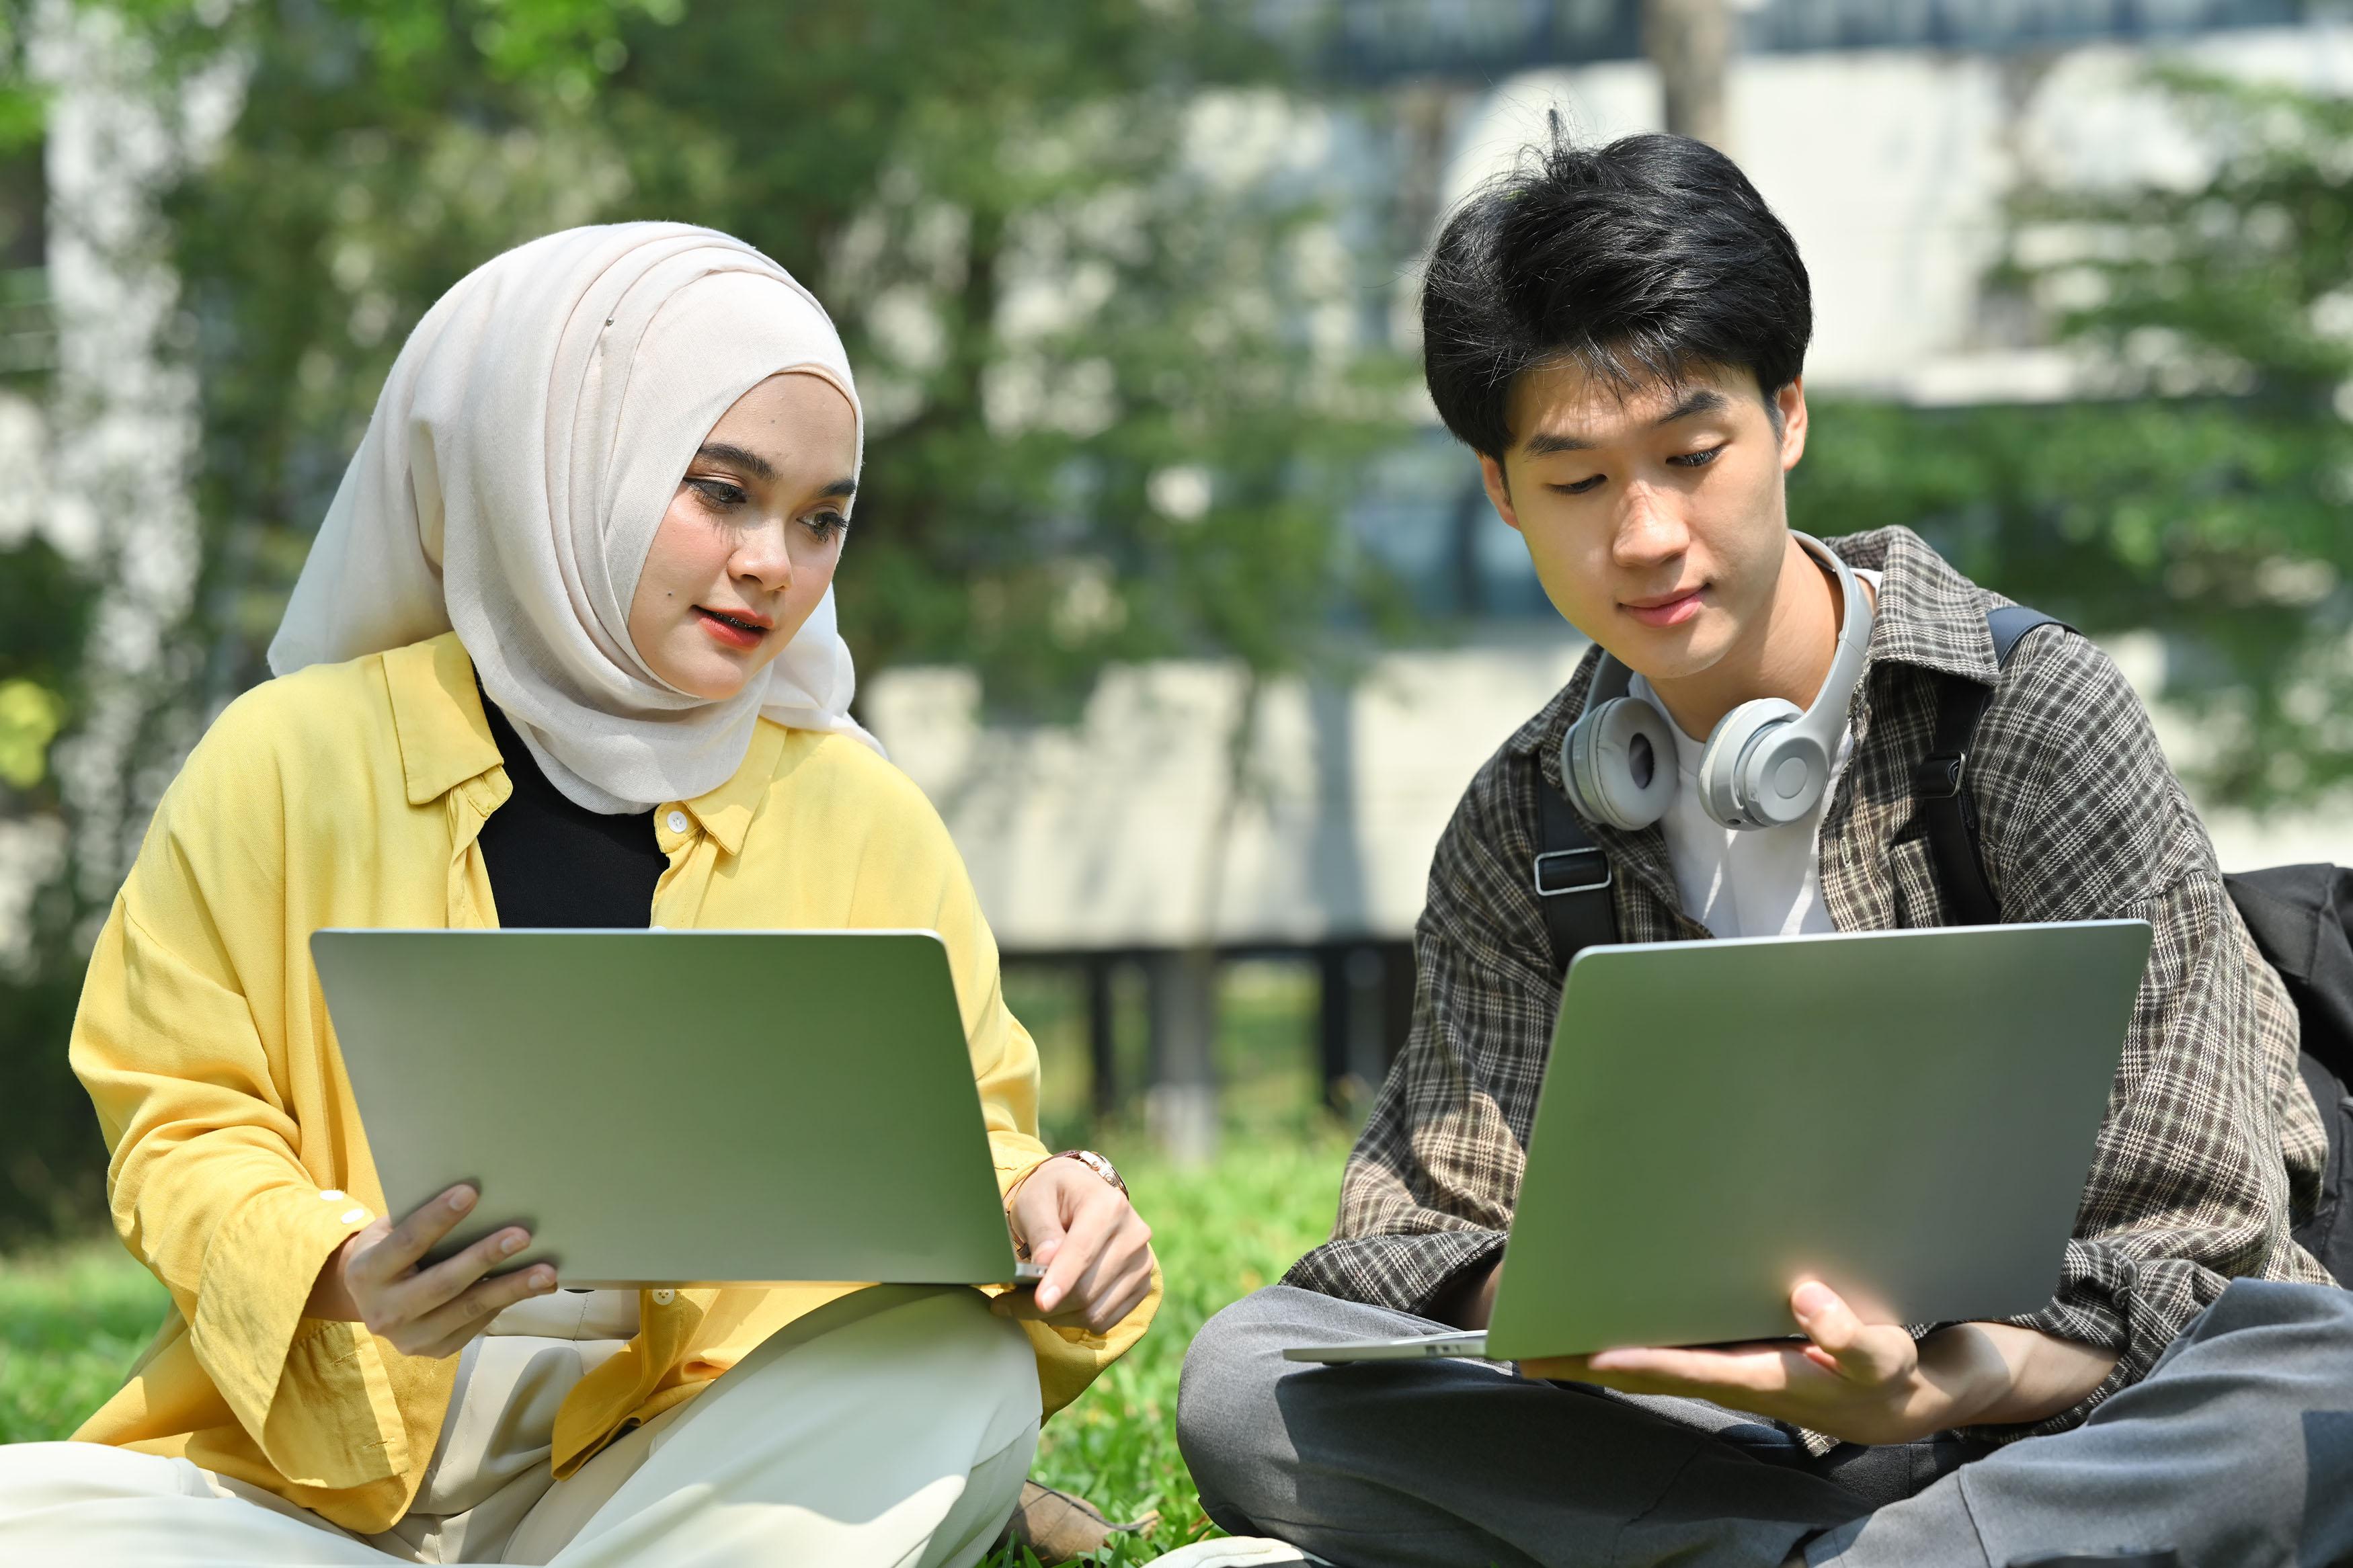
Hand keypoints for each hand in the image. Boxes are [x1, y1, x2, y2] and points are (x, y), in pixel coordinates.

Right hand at [305, 1183, 558, 1358]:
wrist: (369, 1299)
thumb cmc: (389, 1249)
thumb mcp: (388, 1232)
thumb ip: (420, 1221)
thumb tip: (480, 1195)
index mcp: (366, 1273)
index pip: (406, 1242)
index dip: (437, 1218)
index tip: (471, 1192)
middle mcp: (384, 1311)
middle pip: (442, 1283)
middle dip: (484, 1257)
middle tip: (522, 1235)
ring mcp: (409, 1338)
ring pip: (467, 1310)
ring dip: (511, 1289)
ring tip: (546, 1272)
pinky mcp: (434, 1351)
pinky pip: (476, 1325)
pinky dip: (507, 1303)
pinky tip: (535, 1287)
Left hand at [995, 1157, 1154, 1334]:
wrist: (1082, 1195)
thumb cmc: (1054, 1196)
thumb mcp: (1036, 1200)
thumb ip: (1041, 1229)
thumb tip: (1046, 1262)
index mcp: (1109, 1206)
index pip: (1083, 1252)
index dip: (1060, 1280)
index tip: (1040, 1302)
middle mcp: (1134, 1234)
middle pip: (1087, 1289)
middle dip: (1045, 1305)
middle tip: (1008, 1304)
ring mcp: (1142, 1262)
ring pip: (1095, 1311)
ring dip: (1057, 1316)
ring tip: (1028, 1304)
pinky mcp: (1141, 1285)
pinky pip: (1105, 1320)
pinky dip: (1075, 1320)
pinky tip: (1056, 1305)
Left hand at [1521, 1281, 1991, 1446]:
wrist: (1899, 1401)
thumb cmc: (1886, 1374)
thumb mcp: (1882, 1355)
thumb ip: (1848, 1333)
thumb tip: (1803, 1295)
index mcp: (1761, 1378)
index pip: (1685, 1368)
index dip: (1636, 1360)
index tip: (1588, 1351)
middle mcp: (1729, 1377)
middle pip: (1642, 1373)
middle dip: (1584, 1364)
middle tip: (1522, 1349)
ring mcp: (1723, 1371)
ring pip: (1644, 1366)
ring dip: (1593, 1355)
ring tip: (1538, 1338)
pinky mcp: (1728, 1361)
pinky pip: (1663, 1355)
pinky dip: (1625, 1345)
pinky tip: (1597, 1326)